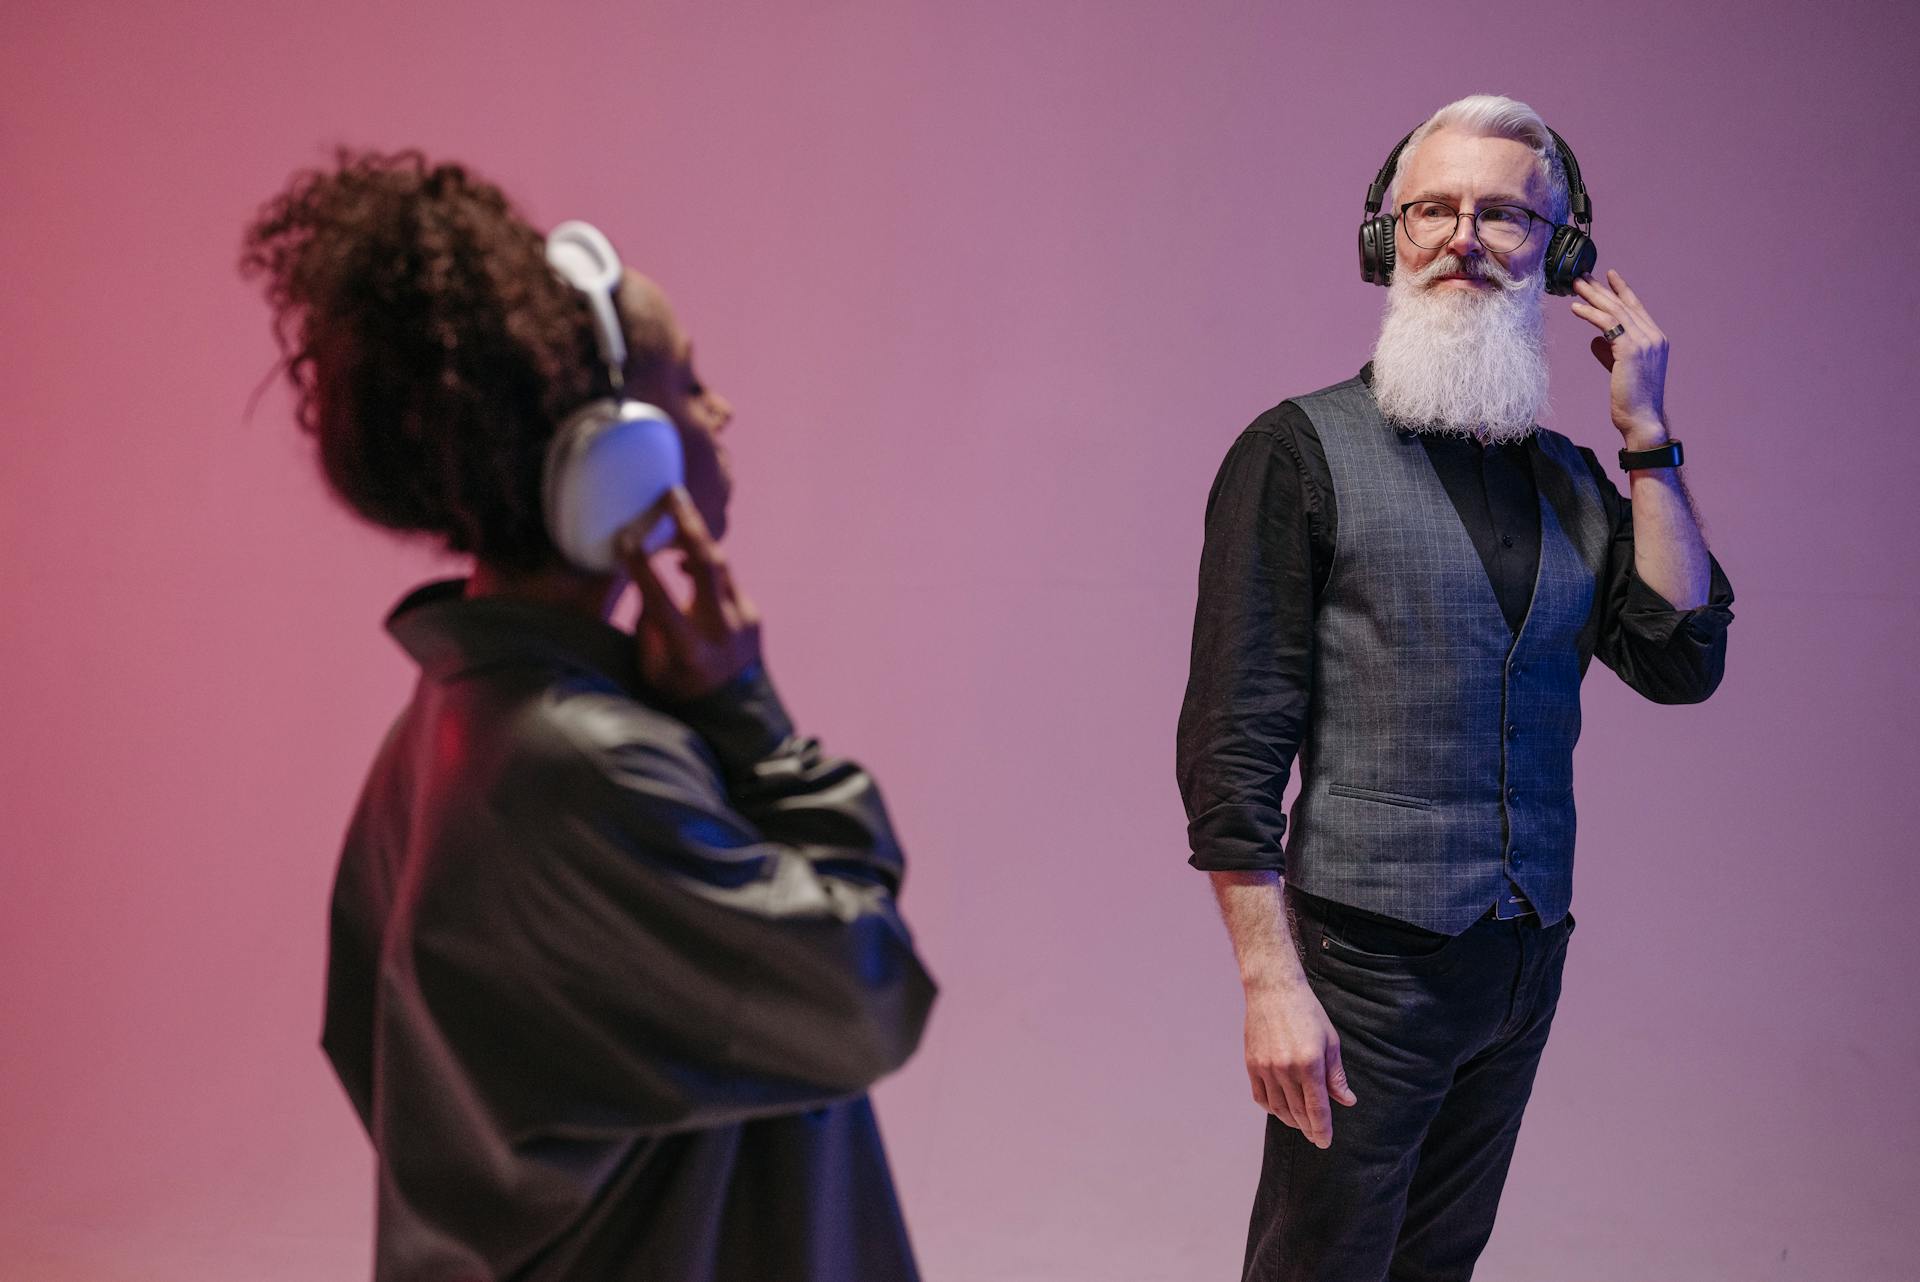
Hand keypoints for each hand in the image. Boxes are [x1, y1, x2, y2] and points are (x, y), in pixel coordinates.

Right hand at [617, 487, 762, 700]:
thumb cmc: (682, 690)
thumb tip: (648, 588)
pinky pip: (725, 580)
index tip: (624, 539)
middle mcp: (722, 629)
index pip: (661, 599)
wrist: (737, 711)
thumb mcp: (653, 670)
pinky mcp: (753, 613)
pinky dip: (704, 567)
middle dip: (688, 524)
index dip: (641, 567)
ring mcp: (743, 619)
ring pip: (719, 566)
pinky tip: (684, 561)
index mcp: (690, 648)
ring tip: (674, 511)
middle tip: (670, 493)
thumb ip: (648, 629)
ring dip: (696, 538)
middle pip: (706, 564)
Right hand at [1243, 979, 1356, 1148]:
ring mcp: (1266, 1068)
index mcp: (1310, 1064)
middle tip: (1315, 1137)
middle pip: (1298, 1112)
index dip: (1322, 1129)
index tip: (1325, 1142)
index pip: (1317, 1108)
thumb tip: (1347, 1101)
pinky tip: (1280, 1109)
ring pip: (1278, 1108)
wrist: (1273, 990)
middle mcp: (1286, 1069)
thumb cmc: (1307, 1012)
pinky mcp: (1252, 1064)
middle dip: (1308, 1128)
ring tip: (1300, 1124)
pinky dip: (1271, 1108)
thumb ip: (1336, 1075)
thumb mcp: (1330, 1041)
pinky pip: (1260, 1097)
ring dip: (1290, 1121)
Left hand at [1570, 268, 1669, 446]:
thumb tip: (1595, 341)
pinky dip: (1590, 314)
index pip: (1637, 308)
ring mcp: (1645, 341)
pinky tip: (1575, 308)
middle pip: (1623, 305)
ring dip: (1593, 296)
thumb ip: (1610, 352)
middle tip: (1582, 275)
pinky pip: (1608, 325)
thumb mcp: (1620, 369)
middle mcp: (1653, 337)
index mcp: (1655, 339)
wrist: (1642, 418)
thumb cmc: (1630, 399)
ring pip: (1615, 311)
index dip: (1622, 290)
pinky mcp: (1631, 349)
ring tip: (1575, 286)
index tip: (1609, 275)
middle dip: (1601, 289)